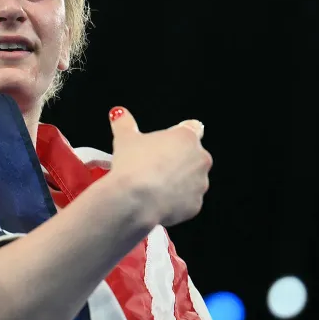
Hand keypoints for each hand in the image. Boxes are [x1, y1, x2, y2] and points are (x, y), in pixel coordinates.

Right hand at [107, 106, 212, 228]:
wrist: (134, 200)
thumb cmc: (133, 166)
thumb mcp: (124, 139)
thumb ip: (124, 123)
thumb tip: (118, 113)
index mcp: (186, 138)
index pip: (193, 128)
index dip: (179, 134)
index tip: (168, 142)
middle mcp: (199, 159)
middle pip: (192, 156)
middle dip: (177, 161)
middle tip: (154, 166)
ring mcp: (200, 184)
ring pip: (191, 180)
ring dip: (178, 182)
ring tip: (154, 186)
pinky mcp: (195, 206)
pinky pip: (187, 202)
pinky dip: (175, 202)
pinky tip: (157, 201)